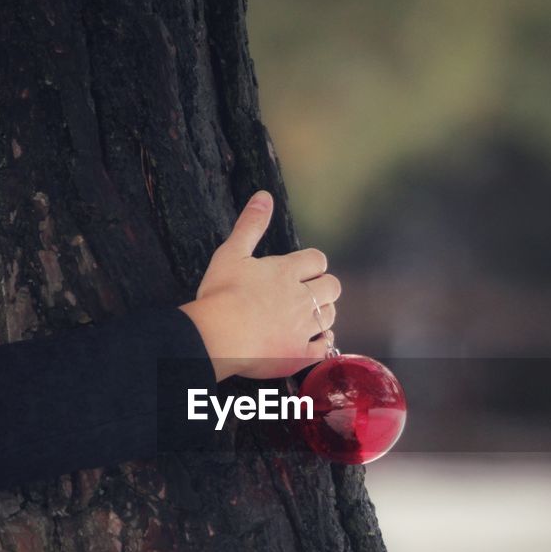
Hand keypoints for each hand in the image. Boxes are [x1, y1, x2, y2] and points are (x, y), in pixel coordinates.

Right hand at [179, 190, 339, 380]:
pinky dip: (323, 343)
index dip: (313, 264)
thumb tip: (264, 197)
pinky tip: (315, 341)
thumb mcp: (231, 253)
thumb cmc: (221, 294)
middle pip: (332, 287)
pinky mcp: (299, 354)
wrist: (218, 336)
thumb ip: (250, 225)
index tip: (304, 269)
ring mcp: (303, 328)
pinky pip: (324, 348)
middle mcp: (301, 298)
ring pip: (330, 316)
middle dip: (324, 287)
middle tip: (309, 292)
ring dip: (324, 313)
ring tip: (310, 315)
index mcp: (286, 272)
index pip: (317, 260)